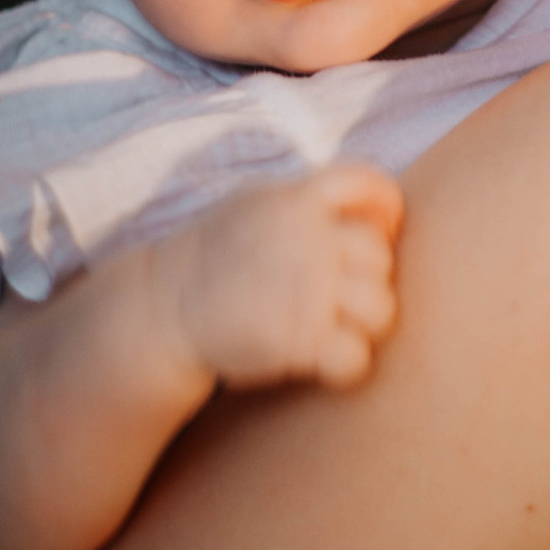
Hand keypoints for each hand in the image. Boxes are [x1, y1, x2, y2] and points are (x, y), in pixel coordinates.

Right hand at [155, 161, 403, 388]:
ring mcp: (305, 292)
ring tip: (337, 324)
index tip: (375, 231)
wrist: (165, 306)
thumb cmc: (220, 254)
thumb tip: (372, 208)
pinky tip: (325, 361)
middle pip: (380, 257)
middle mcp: (306, 241)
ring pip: (381, 308)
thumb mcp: (258, 202)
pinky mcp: (296, 342)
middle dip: (369, 277)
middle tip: (340, 292)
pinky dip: (346, 364)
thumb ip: (311, 200)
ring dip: (365, 322)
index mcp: (296, 200)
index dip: (384, 210)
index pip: (370, 185)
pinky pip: (354, 357)